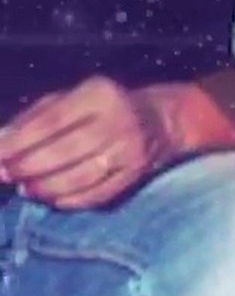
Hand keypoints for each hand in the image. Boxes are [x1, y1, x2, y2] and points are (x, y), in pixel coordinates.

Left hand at [0, 77, 179, 209]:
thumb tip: (0, 145)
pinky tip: (53, 198)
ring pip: (80, 177)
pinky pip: (97, 195)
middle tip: (7, 175)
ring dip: (45, 188)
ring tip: (27, 189)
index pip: (51, 121)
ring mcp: (131, 149)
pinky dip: (69, 201)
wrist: (158, 120)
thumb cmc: (99, 108)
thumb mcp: (68, 100)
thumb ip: (32, 119)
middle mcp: (120, 119)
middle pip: (64, 151)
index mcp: (99, 94)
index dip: (18, 143)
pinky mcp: (137, 173)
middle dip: (28, 167)